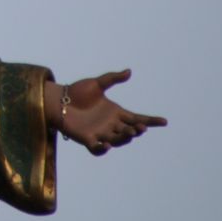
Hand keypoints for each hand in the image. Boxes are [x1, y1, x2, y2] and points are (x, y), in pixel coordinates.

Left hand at [48, 69, 167, 155]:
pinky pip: (98, 148)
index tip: (164, 122)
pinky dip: (103, 148)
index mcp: (115, 113)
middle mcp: (111, 125)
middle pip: (129, 130)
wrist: (57, 100)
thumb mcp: (96, 84)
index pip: (137, 118)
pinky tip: (106, 143)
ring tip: (130, 132)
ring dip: (124, 137)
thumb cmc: (76, 92)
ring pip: (118, 140)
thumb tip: (129, 71)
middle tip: (141, 127)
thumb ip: (113, 78)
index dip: (150, 121)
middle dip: (137, 130)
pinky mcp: (87, 139)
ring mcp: (100, 133)